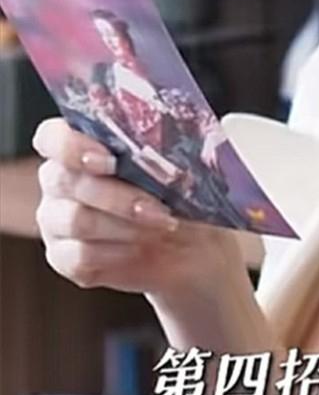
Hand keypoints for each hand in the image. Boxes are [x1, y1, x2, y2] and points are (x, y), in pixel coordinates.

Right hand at [33, 117, 244, 300]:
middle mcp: (59, 181)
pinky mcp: (63, 257)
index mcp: (80, 148)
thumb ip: (165, 151)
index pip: (52, 137)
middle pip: (63, 180)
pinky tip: (140, 248)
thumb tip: (177, 148)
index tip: (109, 160)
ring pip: (75, 220)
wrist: (190, 244)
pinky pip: (79, 256)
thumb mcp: (181, 167)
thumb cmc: (180, 194)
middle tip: (159, 207)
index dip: (70, 146)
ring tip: (161, 226)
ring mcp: (56, 221)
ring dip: (124, 225)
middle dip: (116, 195)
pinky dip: (115, 252)